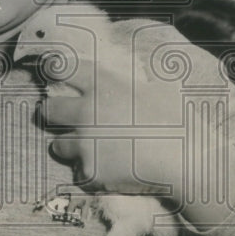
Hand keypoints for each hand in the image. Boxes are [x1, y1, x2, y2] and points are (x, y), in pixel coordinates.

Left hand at [40, 52, 234, 228]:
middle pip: (48, 111)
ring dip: (69, 146)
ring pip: (58, 145)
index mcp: (104, 85)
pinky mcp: (90, 171)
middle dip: (49, 113)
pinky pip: (80, 173)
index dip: (52, 68)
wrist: (186, 161)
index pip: (63, 68)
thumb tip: (154, 61)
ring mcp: (86, 143)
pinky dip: (91, 174)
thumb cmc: (180, 120)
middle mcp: (87, 112)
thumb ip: (147, 74)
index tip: (48, 69)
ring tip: (87, 149)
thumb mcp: (164, 85)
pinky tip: (109, 173)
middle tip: (53, 116)